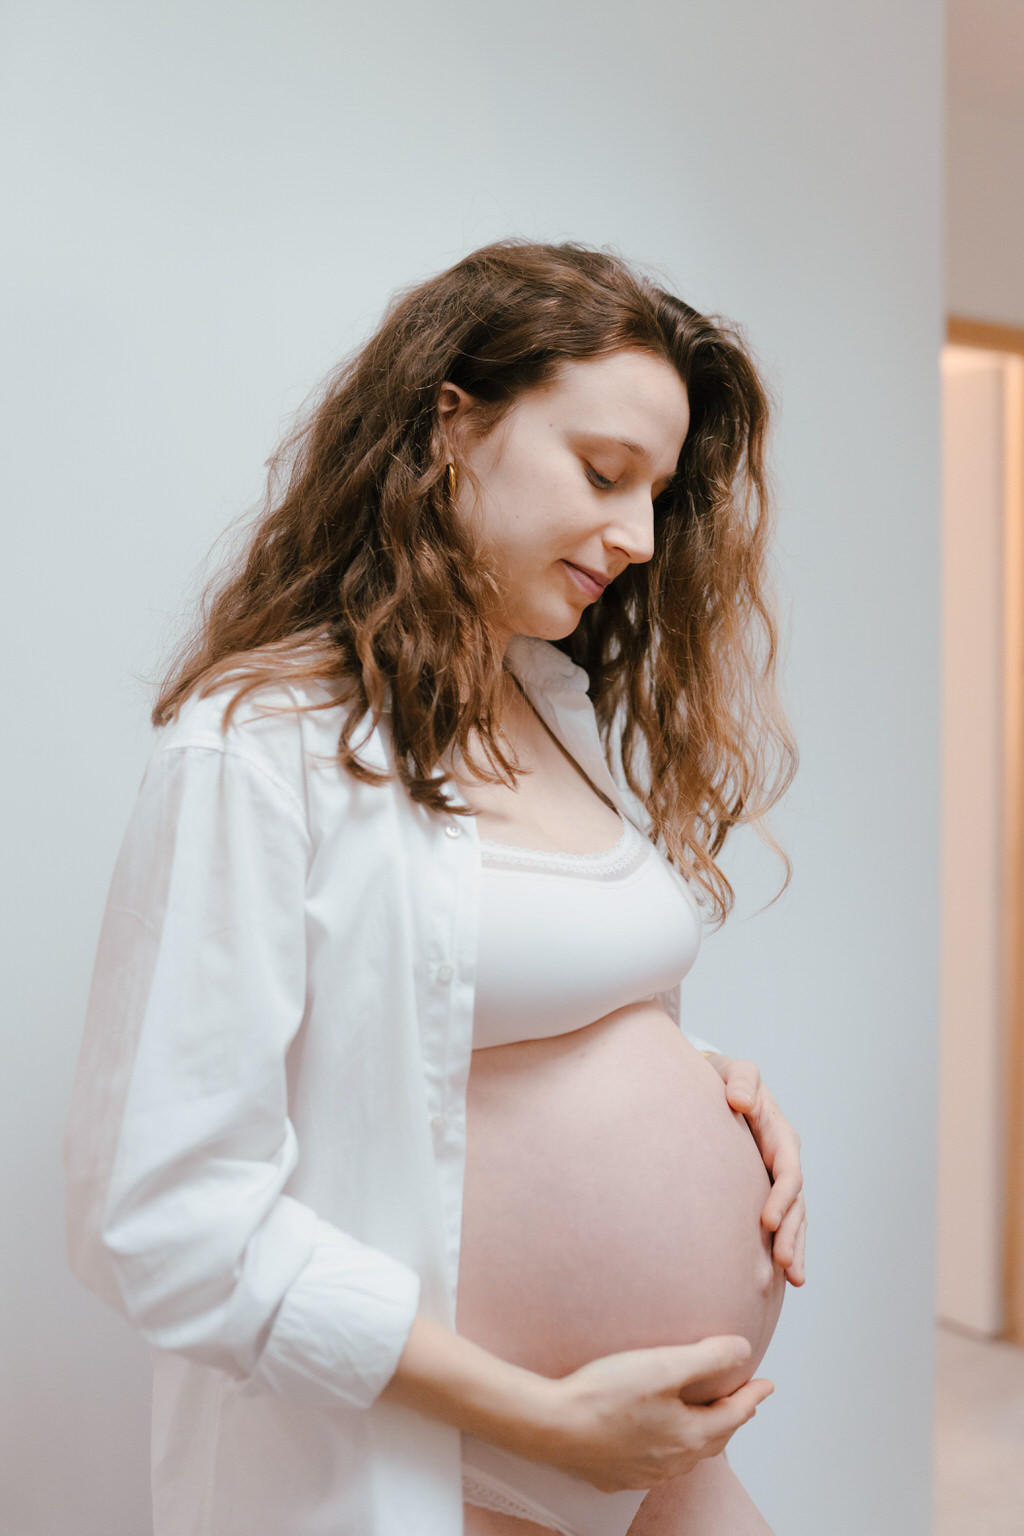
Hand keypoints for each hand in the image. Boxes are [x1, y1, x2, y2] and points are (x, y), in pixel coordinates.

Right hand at [533, 1335, 773, 1491]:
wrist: (550, 1426)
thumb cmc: (603, 1395)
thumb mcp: (662, 1364)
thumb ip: (707, 1356)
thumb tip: (743, 1350)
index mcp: (687, 1435)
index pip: (734, 1414)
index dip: (753, 1396)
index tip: (767, 1385)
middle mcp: (670, 1461)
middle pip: (714, 1438)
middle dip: (733, 1417)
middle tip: (744, 1401)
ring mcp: (643, 1472)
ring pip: (687, 1455)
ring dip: (705, 1434)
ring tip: (708, 1419)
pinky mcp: (617, 1474)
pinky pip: (657, 1465)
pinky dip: (671, 1448)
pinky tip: (660, 1440)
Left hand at [703, 1054, 805, 1286]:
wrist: (710, 1087)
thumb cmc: (722, 1078)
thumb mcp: (731, 1070)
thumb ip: (740, 1080)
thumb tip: (742, 1100)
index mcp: (778, 1132)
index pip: (787, 1168)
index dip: (781, 1195)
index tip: (766, 1221)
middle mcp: (783, 1158)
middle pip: (795, 1201)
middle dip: (791, 1231)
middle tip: (783, 1261)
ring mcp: (775, 1177)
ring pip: (793, 1216)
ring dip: (795, 1245)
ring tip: (794, 1277)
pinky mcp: (763, 1190)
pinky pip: (780, 1221)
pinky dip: (786, 1244)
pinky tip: (784, 1275)